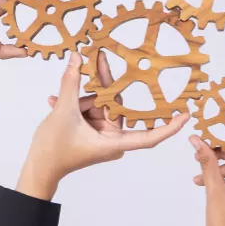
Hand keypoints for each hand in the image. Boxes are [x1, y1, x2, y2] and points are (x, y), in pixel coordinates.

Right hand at [16, 50, 188, 199]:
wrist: (37, 167)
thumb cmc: (54, 150)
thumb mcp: (63, 111)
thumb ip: (71, 83)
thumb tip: (77, 58)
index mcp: (114, 142)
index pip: (150, 136)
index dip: (169, 126)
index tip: (186, 114)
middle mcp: (112, 140)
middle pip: (114, 108)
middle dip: (100, 90)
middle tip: (99, 60)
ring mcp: (100, 136)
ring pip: (98, 107)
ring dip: (79, 100)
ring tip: (59, 99)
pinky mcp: (90, 133)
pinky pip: (88, 112)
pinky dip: (75, 107)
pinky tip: (55, 102)